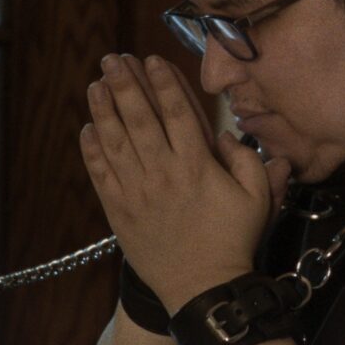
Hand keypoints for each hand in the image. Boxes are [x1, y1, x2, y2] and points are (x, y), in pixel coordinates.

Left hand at [79, 54, 290, 313]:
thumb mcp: (257, 198)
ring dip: (103, 109)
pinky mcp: (119, 211)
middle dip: (124, 84)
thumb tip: (226, 135)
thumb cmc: (232, 239)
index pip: (177, 113)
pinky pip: (100, 174)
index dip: (163, 83)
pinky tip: (87, 129)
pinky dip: (91, 150)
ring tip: (95, 83)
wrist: (202, 286)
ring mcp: (137, 191)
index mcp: (197, 165)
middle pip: (139, 118)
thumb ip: (249, 161)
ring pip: (115, 141)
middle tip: (113, 59)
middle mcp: (163, 172)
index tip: (152, 59)